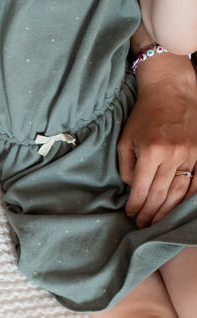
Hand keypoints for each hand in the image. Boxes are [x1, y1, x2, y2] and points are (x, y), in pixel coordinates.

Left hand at [118, 63, 196, 226]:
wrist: (172, 92)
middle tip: (142, 225)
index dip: (135, 206)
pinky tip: (181, 208)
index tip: (130, 215)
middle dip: (150, 213)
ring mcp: (191, 154)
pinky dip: (190, 197)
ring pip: (181, 191)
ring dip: (168, 210)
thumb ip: (127, 167)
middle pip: (161, 194)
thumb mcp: (126, 140)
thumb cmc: (144, 116)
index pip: (142, 189)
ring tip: (158, 221)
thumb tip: (133, 188)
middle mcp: (174, 155)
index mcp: (152, 152)